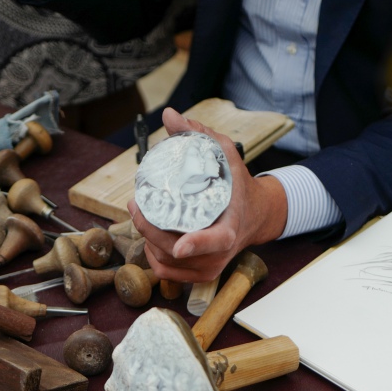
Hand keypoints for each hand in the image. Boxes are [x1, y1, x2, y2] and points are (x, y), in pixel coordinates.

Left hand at [128, 108, 288, 282]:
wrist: (256, 216)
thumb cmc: (239, 186)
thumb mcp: (225, 155)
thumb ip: (200, 136)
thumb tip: (169, 115)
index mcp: (231, 229)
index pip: (216, 241)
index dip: (198, 244)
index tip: (182, 245)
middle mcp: (220, 254)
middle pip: (176, 251)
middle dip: (149, 229)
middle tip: (135, 204)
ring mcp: (209, 269)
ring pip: (166, 263)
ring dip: (146, 241)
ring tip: (137, 215)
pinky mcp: (199, 276)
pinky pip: (166, 272)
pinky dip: (152, 256)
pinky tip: (146, 237)